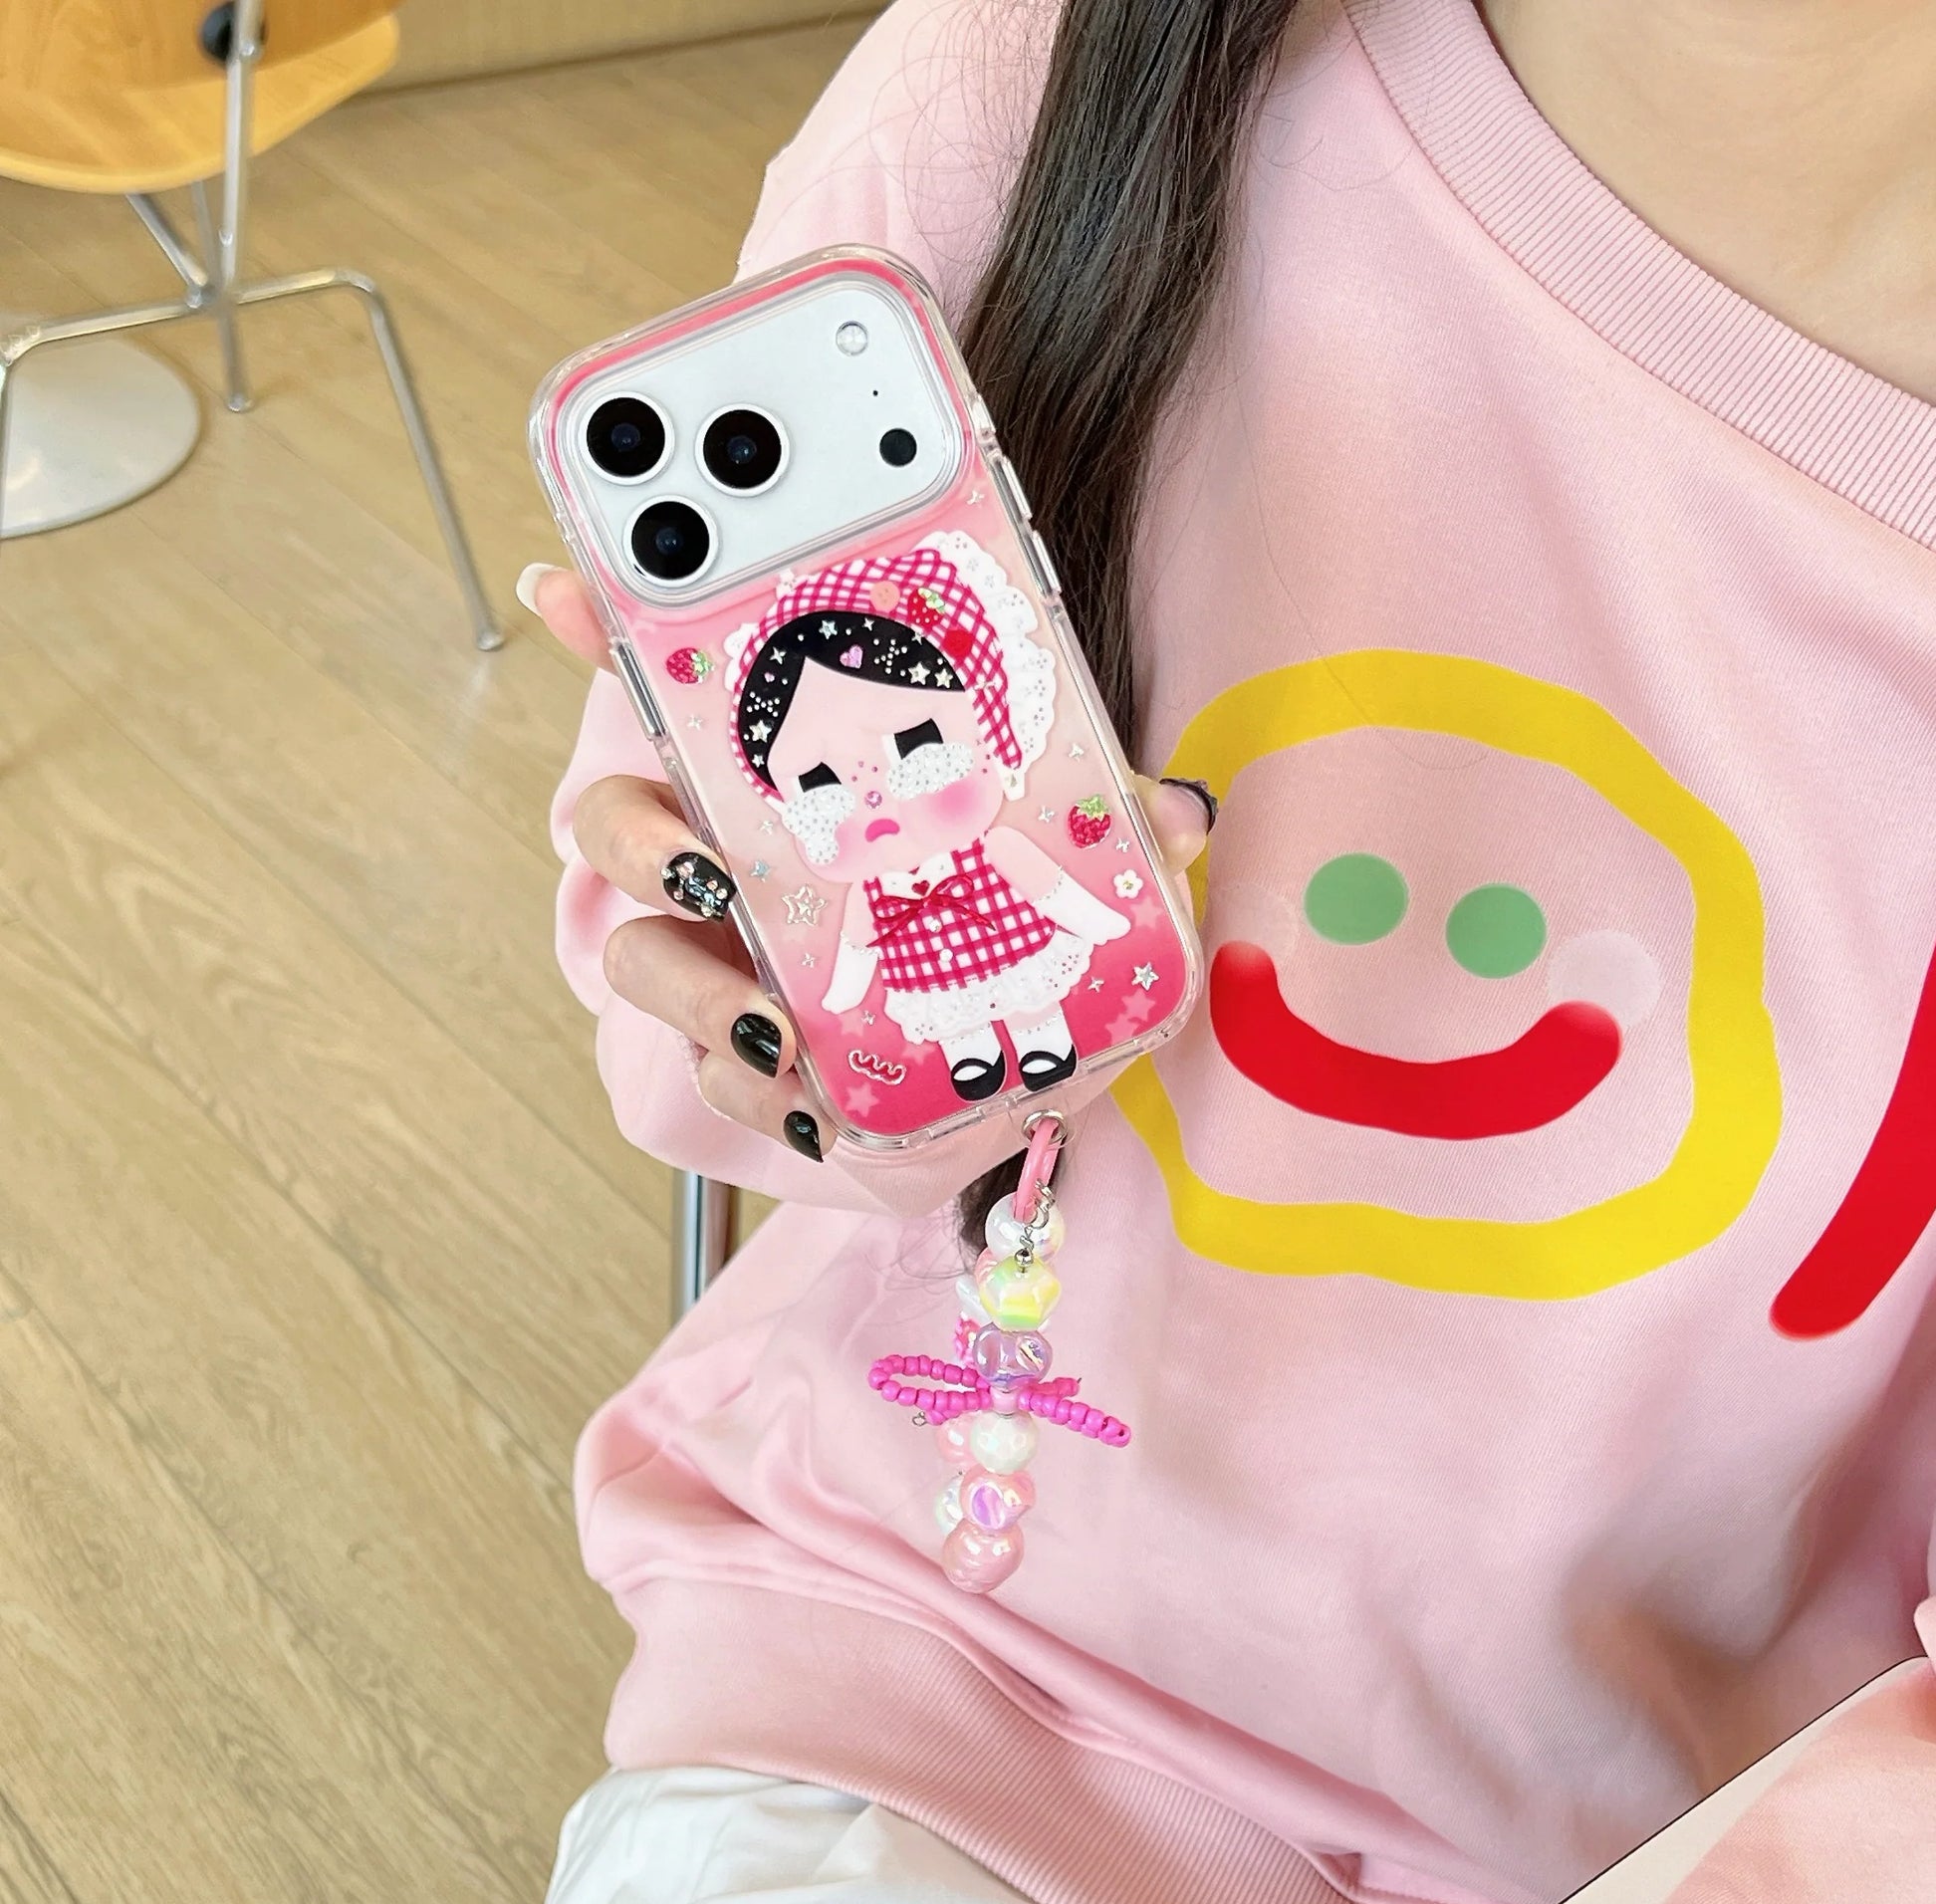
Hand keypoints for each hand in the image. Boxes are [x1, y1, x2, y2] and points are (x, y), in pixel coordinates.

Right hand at [523, 565, 1212, 1158]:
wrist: (980, 1065)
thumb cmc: (994, 919)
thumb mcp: (1058, 850)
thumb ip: (1102, 816)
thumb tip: (1183, 807)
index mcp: (777, 776)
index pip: (673, 688)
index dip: (604, 630)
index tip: (565, 578)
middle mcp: (720, 856)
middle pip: (617, 826)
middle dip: (638, 840)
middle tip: (704, 868)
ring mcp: (717, 959)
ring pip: (642, 959)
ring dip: (692, 991)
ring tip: (772, 1029)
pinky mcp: (746, 1059)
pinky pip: (713, 1073)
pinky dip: (749, 1091)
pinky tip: (805, 1106)